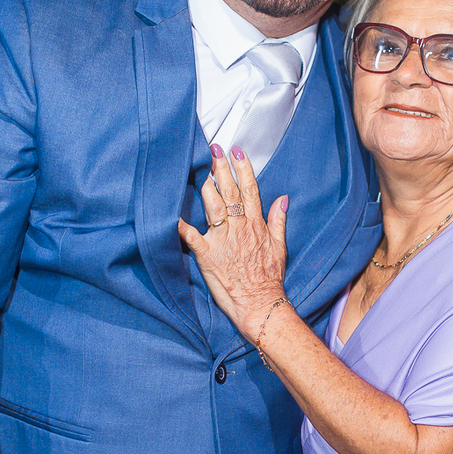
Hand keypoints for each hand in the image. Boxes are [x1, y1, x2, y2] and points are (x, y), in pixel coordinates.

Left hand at [177, 144, 288, 338]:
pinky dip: (179, 224)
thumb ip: (279, 220)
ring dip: (205, 185)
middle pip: (229, 191)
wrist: (260, 304)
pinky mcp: (207, 255)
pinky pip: (190, 236)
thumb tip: (283, 198)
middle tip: (213, 149)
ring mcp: (222, 240)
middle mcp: (239, 227)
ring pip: (212, 205)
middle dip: (221, 168)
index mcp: (256, 224)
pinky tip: (169, 211)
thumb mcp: (280, 246)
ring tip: (199, 168)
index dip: (242, 168)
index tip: (236, 151)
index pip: (249, 189)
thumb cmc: (270, 278)